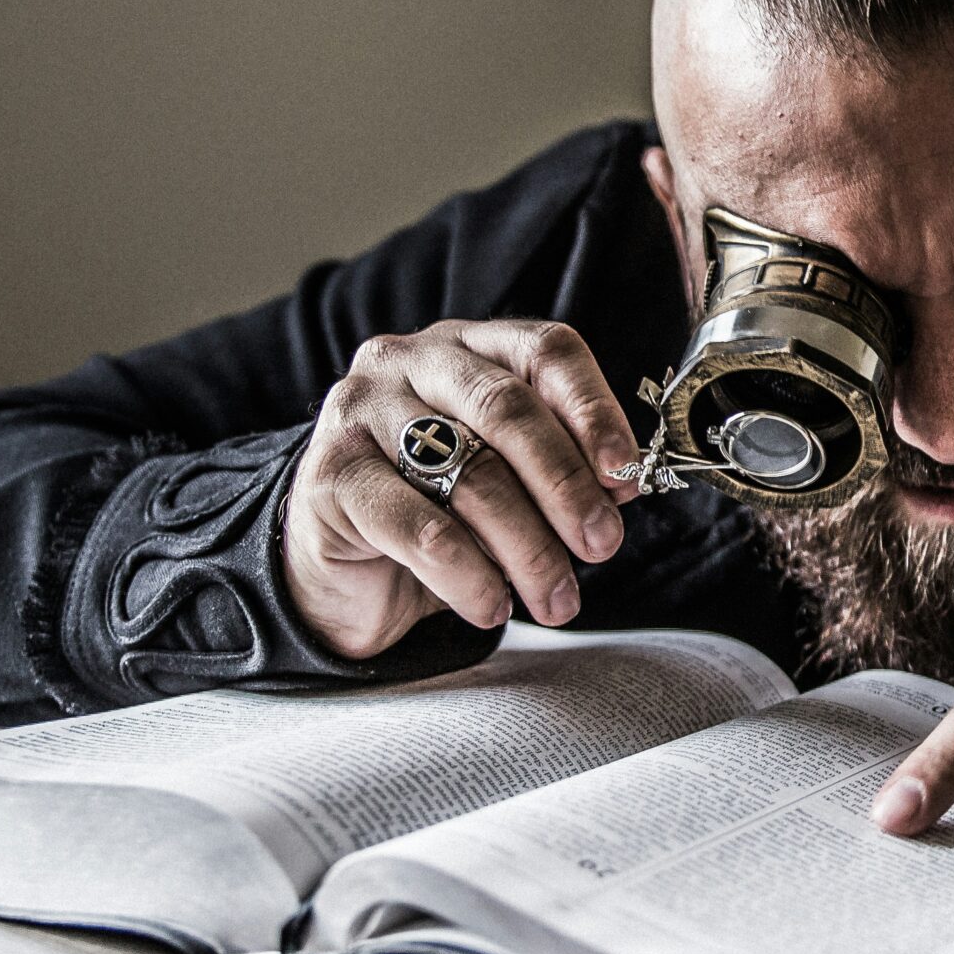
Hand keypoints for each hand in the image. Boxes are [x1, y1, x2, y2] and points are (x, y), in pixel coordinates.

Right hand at [282, 319, 640, 657]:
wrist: (345, 573)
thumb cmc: (440, 512)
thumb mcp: (510, 481)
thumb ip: (560, 469)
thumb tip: (620, 490)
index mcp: (469, 345)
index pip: (546, 351)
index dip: (595, 410)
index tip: (625, 476)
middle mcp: (409, 362)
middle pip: (508, 408)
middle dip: (566, 486)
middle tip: (602, 545)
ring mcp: (360, 413)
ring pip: (469, 473)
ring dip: (528, 547)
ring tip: (556, 597)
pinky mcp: (328, 477)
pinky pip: (418, 529)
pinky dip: (469, 576)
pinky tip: (492, 607)